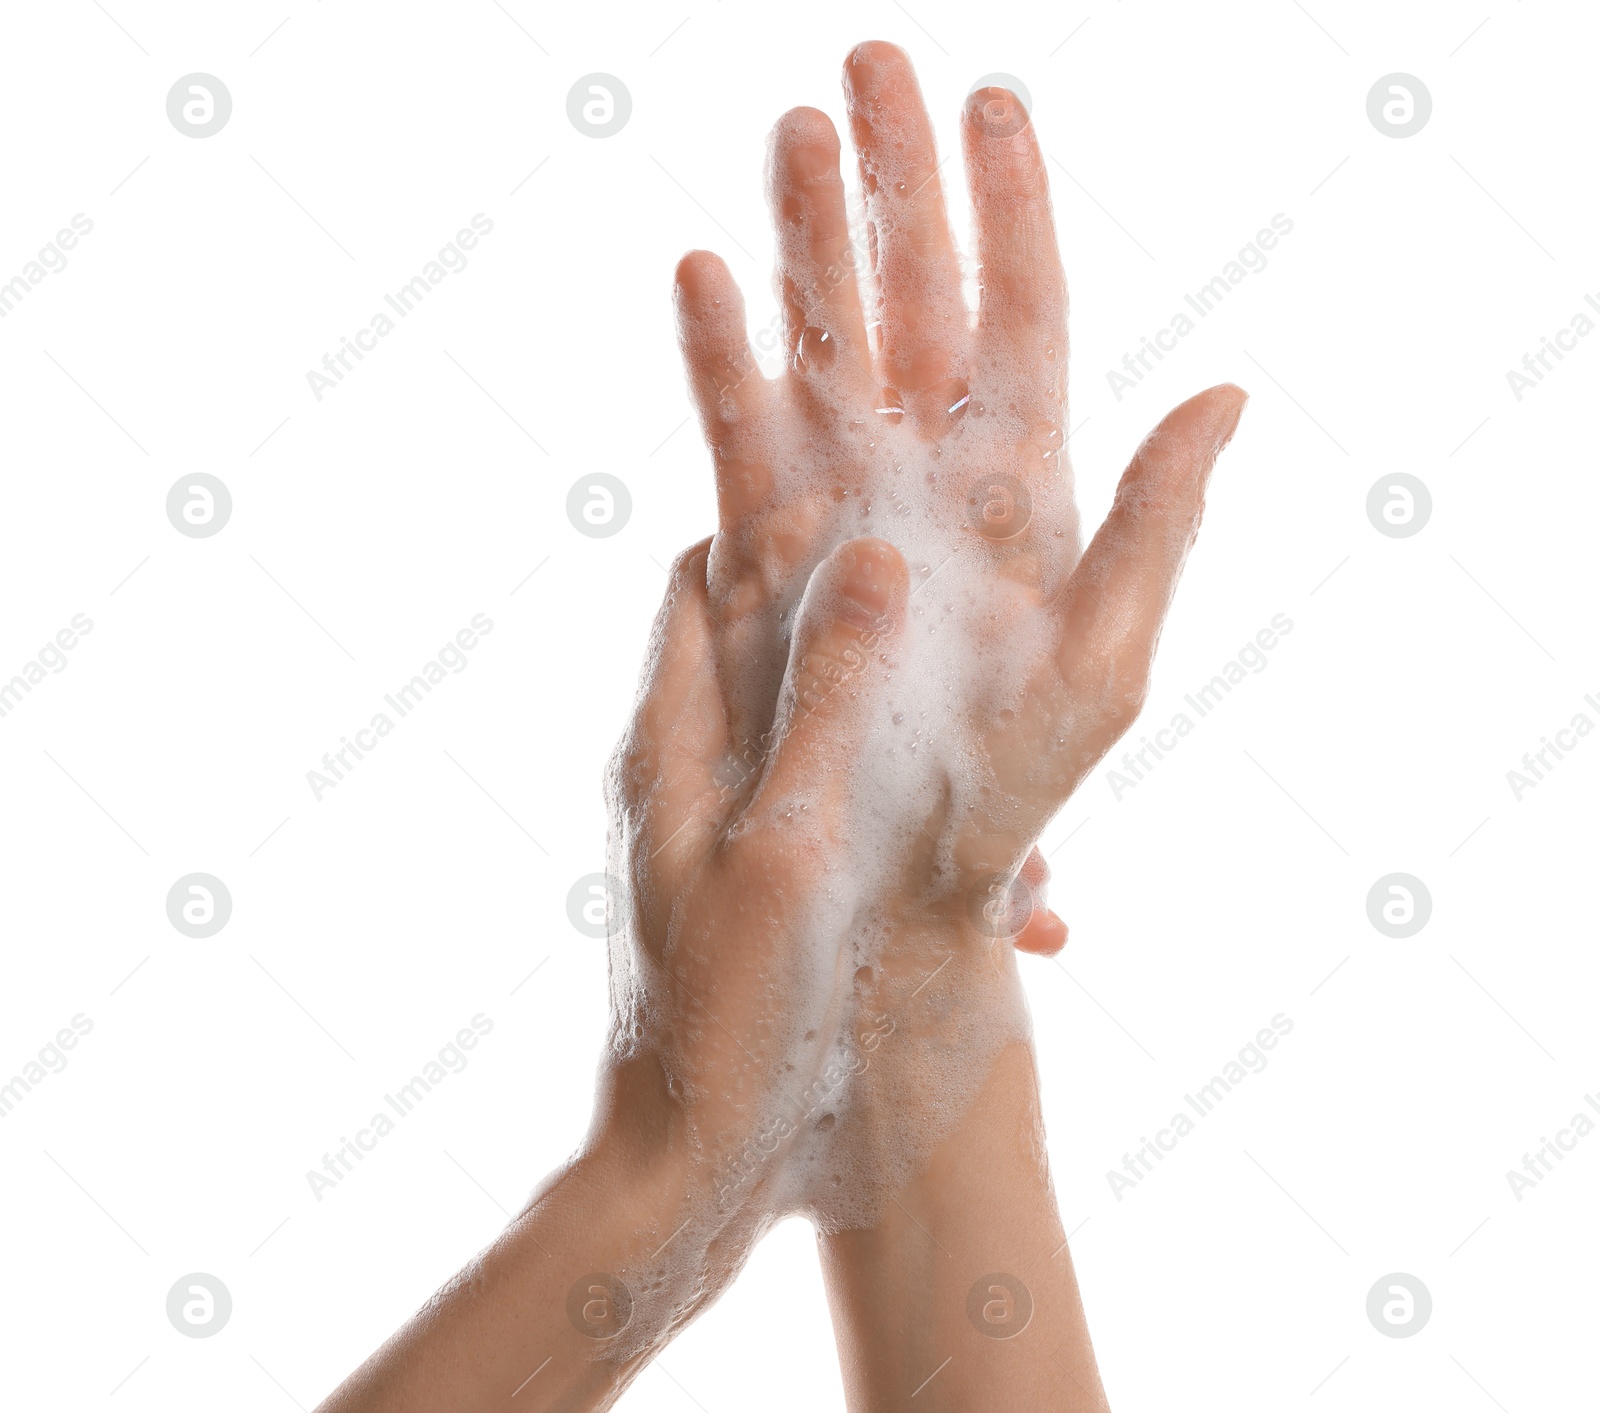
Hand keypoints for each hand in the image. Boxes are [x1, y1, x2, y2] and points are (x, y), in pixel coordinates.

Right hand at [668, 40, 1246, 1217]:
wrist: (885, 894)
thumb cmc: (1006, 803)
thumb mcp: (1105, 672)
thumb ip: (1159, 527)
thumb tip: (1225, 387)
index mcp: (1024, 499)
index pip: (1023, 321)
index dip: (1011, 211)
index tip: (994, 102)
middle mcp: (932, 486)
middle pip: (918, 304)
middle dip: (897, 185)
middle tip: (868, 65)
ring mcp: (846, 510)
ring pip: (827, 345)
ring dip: (810, 240)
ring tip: (791, 132)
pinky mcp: (769, 555)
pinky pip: (743, 436)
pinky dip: (725, 358)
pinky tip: (705, 276)